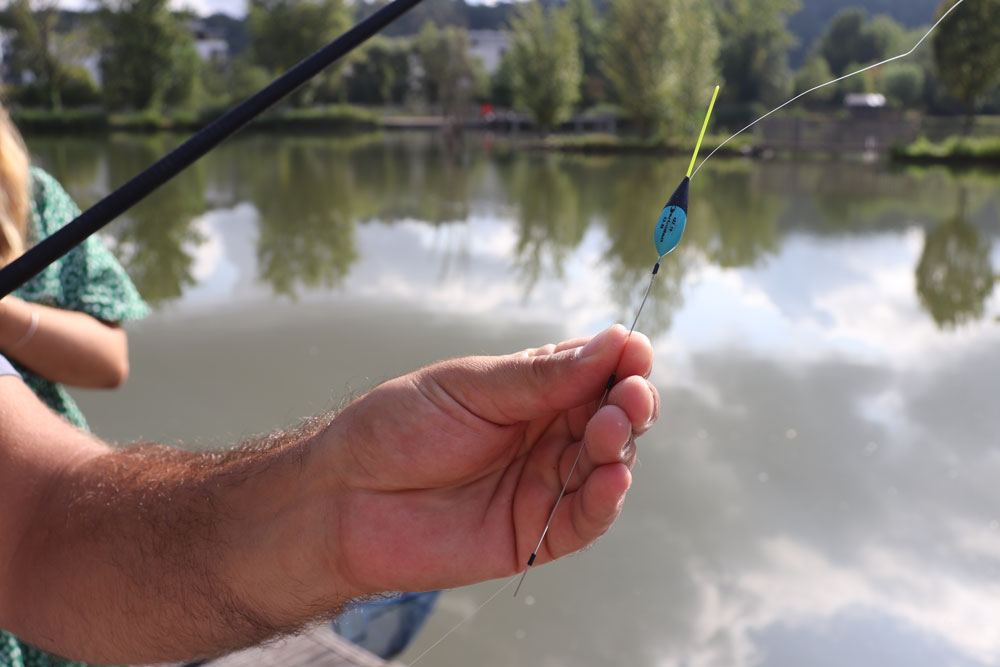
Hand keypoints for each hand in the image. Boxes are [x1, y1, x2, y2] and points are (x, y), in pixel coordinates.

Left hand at [326, 324, 658, 595]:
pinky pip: (585, 519)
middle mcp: (547, 435)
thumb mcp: (471, 388)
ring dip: (619, 446)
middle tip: (630, 394)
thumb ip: (540, 377)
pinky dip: (606, 500)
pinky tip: (613, 476)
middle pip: (611, 417)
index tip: (635, 351)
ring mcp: (544, 485)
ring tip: (612, 428)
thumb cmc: (397, 429)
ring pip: (607, 464)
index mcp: (533, 391)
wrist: (342, 498)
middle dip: (629, 403)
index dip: (620, 361)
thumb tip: (615, 342)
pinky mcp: (536, 535)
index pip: (595, 372)